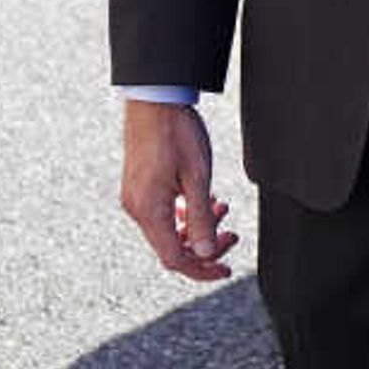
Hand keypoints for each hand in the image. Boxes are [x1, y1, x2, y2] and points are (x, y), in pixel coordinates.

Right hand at [119, 101, 238, 281]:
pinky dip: (184, 214)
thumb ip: (201, 219)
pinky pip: (162, 213)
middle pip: (171, 248)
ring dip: (197, 228)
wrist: (154, 99)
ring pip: (168, 230)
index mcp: (148, 210)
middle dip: (204, 247)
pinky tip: (205, 201)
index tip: (225, 269)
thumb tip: (207, 253)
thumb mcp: (197, 178)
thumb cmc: (176, 132)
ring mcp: (136, 197)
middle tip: (232, 236)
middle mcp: (137, 208)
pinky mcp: (139, 187)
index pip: (174, 259)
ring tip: (222, 210)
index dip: (202, 269)